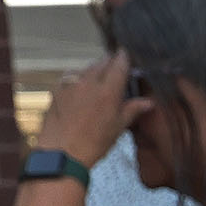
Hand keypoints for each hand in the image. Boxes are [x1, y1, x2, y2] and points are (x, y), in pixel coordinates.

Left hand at [35, 52, 136, 168]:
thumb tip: (149, 102)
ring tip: (98, 81)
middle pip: (101, 62)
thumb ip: (133, 109)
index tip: (127, 54)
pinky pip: (70, 76)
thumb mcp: (118, 127)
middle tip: (116, 70)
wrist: (61, 151)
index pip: (118, 63)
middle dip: (110, 63)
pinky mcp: (57, 89)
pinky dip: (78, 78)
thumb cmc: (94, 142)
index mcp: (108, 90)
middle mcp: (88, 81)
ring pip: (85, 68)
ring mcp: (70, 83)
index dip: (124, 57)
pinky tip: (81, 90)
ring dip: (94, 70)